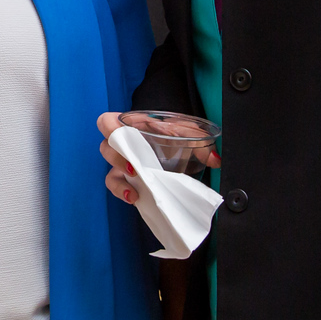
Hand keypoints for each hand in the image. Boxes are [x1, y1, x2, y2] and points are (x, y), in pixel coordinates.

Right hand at [96, 111, 221, 206]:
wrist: (178, 150)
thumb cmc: (176, 135)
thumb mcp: (188, 133)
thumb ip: (200, 142)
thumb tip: (215, 159)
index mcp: (134, 126)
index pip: (107, 122)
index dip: (109, 128)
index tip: (121, 136)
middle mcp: (125, 144)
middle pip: (105, 147)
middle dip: (115, 157)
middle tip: (133, 167)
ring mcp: (124, 163)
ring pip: (108, 169)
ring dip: (119, 179)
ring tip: (134, 188)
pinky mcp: (128, 179)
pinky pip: (116, 185)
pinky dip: (122, 192)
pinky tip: (134, 197)